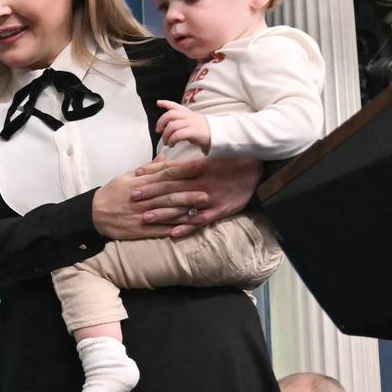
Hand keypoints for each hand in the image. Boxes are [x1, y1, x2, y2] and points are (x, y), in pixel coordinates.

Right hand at [91, 162, 204, 241]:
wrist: (93, 214)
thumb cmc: (112, 193)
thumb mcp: (126, 176)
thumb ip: (148, 169)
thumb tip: (165, 158)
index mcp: (139, 183)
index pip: (165, 174)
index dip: (183, 171)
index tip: (199, 167)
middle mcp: (142, 199)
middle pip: (168, 195)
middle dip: (188, 194)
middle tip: (207, 193)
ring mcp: (141, 215)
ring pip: (166, 213)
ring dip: (184, 213)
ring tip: (202, 212)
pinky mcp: (139, 230)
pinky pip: (158, 230)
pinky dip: (173, 229)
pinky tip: (187, 229)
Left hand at [130, 153, 261, 237]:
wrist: (258, 171)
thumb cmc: (231, 163)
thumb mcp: (211, 158)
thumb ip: (188, 162)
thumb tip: (166, 161)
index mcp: (199, 168)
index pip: (170, 171)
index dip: (152, 174)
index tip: (135, 177)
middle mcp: (202, 184)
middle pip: (171, 189)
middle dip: (150, 194)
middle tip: (132, 197)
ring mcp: (210, 199)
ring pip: (183, 207)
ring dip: (163, 213)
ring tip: (145, 218)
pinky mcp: (219, 211)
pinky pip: (200, 221)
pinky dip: (186, 228)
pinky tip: (172, 234)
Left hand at [153, 100, 210, 152]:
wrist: (221, 136)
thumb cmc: (207, 133)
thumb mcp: (194, 125)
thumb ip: (184, 125)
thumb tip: (173, 131)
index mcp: (190, 114)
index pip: (176, 106)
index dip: (166, 103)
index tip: (158, 102)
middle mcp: (190, 117)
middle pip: (170, 114)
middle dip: (161, 122)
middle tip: (159, 131)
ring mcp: (192, 123)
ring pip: (172, 125)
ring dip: (166, 135)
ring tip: (167, 142)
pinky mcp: (194, 132)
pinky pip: (178, 134)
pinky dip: (172, 140)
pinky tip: (172, 144)